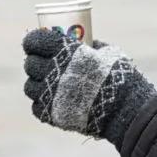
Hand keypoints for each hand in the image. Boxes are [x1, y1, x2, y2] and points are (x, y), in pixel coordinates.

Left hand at [22, 28, 156, 144]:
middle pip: (30, 64)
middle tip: (44, 64)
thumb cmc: (122, 79)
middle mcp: (53, 72)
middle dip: (36, 62)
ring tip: (50, 85)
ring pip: (30, 86)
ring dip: (38, 84)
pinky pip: (37, 106)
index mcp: (65, 52)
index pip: (35, 41)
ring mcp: (50, 95)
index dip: (33, 41)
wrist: (126, 111)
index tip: (36, 43)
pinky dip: (44, 103)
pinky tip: (55, 101)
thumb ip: (93, 47)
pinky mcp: (51, 114)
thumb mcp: (110, 54)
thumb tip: (86, 43)